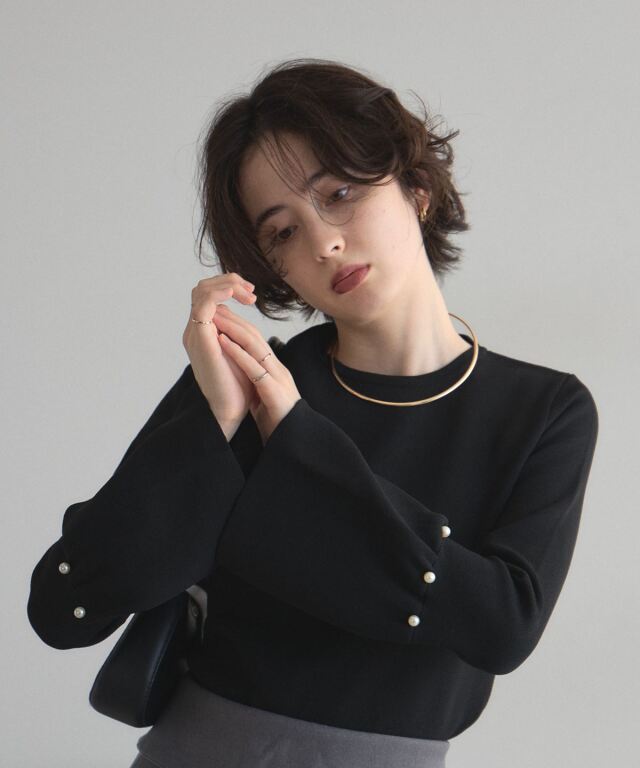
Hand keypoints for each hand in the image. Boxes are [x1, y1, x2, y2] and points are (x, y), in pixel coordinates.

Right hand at [182, 273, 258, 430]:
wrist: (230, 409)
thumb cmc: (237, 385)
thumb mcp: (237, 349)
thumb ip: (233, 330)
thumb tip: (236, 310)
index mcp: (203, 332)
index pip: (208, 295)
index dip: (229, 286)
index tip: (251, 295)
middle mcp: (195, 330)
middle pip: (202, 288)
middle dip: (228, 281)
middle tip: (251, 292)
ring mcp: (195, 334)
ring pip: (201, 291)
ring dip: (227, 284)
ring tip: (248, 294)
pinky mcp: (200, 338)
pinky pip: (204, 304)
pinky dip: (219, 293)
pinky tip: (235, 294)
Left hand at [211, 304, 300, 445]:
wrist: (292, 443)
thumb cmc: (276, 422)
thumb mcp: (263, 395)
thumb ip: (255, 380)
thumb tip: (241, 370)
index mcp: (274, 370)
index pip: (255, 341)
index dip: (237, 325)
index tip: (219, 314)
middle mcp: (277, 369)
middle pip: (255, 337)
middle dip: (234, 320)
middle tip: (214, 306)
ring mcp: (278, 379)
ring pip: (255, 347)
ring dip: (233, 330)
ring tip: (216, 317)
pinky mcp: (275, 393)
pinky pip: (254, 369)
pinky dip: (237, 354)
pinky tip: (222, 343)